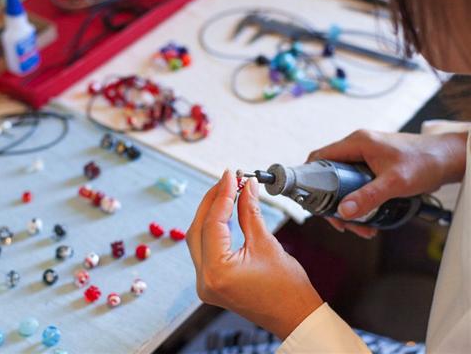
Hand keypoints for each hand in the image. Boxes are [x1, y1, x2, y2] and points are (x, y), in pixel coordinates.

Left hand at [186, 170, 322, 339]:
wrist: (295, 318)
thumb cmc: (288, 289)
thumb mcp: (267, 243)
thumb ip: (250, 211)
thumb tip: (245, 186)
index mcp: (217, 272)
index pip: (212, 223)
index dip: (222, 194)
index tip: (231, 175)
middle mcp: (204, 280)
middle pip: (198, 229)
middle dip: (213, 201)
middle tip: (228, 179)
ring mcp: (205, 283)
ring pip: (198, 238)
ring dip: (211, 213)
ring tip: (228, 191)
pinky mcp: (211, 282)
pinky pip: (205, 249)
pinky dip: (212, 229)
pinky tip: (224, 212)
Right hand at [308, 130, 467, 237]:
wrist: (449, 158)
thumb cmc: (425, 161)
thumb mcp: (394, 182)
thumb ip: (367, 197)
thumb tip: (343, 212)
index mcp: (356, 143)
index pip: (320, 156)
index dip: (309, 176)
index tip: (310, 198)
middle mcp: (357, 148)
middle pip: (330, 175)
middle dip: (333, 202)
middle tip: (340, 223)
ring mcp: (366, 157)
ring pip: (344, 184)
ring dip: (348, 207)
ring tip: (360, 227)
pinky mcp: (374, 167)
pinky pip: (357, 186)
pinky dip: (360, 203)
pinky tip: (370, 219)